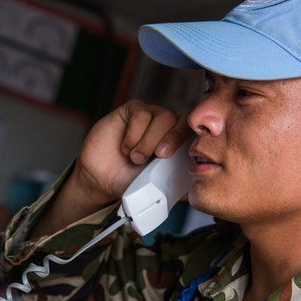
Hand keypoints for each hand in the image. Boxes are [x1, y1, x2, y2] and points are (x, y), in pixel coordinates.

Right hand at [32, 101, 190, 237]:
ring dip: (150, 140)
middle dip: (175, 137)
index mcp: (179, 143)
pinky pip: (141, 113)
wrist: (102, 181)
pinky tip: (126, 148)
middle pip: (184, 119)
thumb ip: (178, 184)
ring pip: (163, 116)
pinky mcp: (131, 112)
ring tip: (136, 159)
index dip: (198, 138)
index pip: (197, 131)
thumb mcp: (160, 188)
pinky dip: (134, 133)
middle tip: (161, 156)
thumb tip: (199, 186)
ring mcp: (150, 117)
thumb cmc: (131, 182)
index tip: (190, 155)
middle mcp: (167, 127)